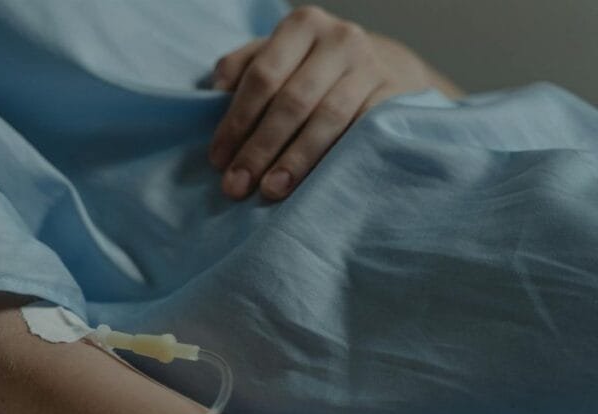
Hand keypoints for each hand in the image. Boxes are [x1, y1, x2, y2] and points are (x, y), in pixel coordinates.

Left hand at [208, 6, 458, 200]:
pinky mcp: (395, 96)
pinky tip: (315, 184)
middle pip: (292, 101)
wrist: (385, 68)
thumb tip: (215, 91)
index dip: (236, 122)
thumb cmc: (312, 69)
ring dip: (295, 160)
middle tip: (237, 185)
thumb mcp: (277, 56)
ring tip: (271, 190)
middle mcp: (340, 39)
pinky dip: (335, 159)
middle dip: (260, 148)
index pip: (262, 77)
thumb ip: (243, 66)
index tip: (218, 160)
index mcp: (302, 25)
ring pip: (327, 119)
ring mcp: (371, 67)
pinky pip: (361, 132)